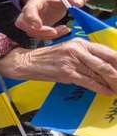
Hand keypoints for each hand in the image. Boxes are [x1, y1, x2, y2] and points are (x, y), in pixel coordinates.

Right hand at [0, 39, 116, 95]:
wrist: (27, 62)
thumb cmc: (48, 58)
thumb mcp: (69, 52)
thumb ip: (86, 57)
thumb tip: (105, 68)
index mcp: (81, 43)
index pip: (107, 52)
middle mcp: (78, 49)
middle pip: (106, 63)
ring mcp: (72, 60)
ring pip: (99, 73)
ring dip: (112, 83)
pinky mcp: (67, 72)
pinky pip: (88, 81)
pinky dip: (100, 88)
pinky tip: (107, 92)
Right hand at [16, 0, 89, 39]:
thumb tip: (78, 4)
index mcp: (36, 1)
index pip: (28, 10)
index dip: (31, 19)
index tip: (39, 26)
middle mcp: (30, 12)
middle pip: (23, 24)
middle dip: (37, 31)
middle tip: (54, 32)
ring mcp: (32, 22)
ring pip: (31, 33)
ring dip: (47, 35)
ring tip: (65, 29)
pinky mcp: (37, 29)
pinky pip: (40, 36)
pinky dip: (52, 36)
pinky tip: (64, 30)